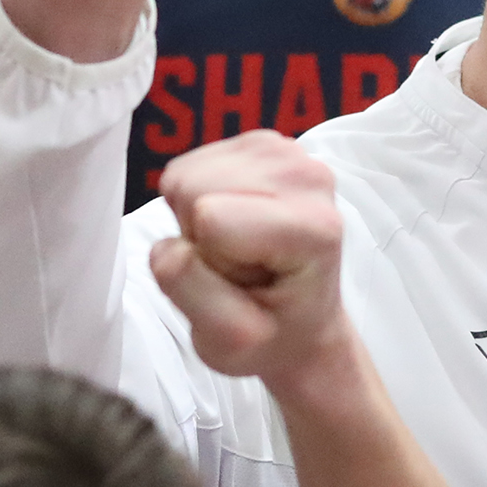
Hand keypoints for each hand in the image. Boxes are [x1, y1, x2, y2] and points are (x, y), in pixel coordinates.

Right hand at [148, 131, 350, 389]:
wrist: (299, 319)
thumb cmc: (270, 336)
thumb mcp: (229, 344)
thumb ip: (193, 294)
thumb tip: (171, 246)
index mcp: (315, 229)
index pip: (211, 219)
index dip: (206, 260)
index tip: (241, 284)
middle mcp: (311, 177)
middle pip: (195, 187)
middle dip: (199, 234)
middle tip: (236, 267)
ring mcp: (290, 152)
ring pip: (188, 174)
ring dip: (199, 218)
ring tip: (239, 249)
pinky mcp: (263, 142)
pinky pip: (190, 166)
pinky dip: (200, 199)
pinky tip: (234, 226)